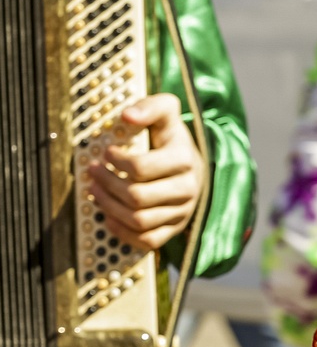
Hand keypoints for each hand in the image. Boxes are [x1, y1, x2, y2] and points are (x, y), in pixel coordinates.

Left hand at [87, 93, 206, 251]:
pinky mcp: (175, 228)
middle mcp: (187, 189)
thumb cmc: (172, 139)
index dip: (116, 162)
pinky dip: (122, 232)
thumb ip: (151, 106)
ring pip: (138, 220)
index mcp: (185, 160)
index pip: (142, 168)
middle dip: (106, 184)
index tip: (106, 152)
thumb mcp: (167, 114)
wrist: (195, 165)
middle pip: (137, 197)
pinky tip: (108, 216)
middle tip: (92, 171)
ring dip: (108, 207)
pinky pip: (147, 240)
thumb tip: (127, 115)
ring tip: (94, 191)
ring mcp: (182, 212)